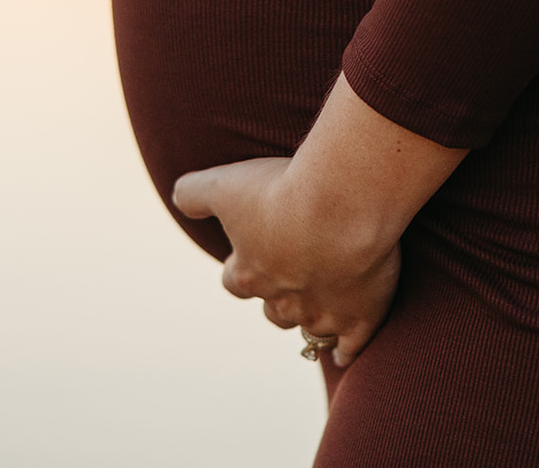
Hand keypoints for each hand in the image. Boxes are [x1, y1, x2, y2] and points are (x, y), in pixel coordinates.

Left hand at [170, 75, 467, 366]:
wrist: (340, 203)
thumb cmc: (281, 190)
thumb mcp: (225, 184)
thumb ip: (194, 193)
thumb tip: (179, 198)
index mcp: (248, 272)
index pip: (235, 281)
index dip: (243, 269)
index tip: (254, 256)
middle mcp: (281, 300)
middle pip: (273, 310)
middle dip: (280, 297)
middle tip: (294, 279)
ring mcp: (322, 313)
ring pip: (310, 330)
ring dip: (312, 322)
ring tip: (321, 315)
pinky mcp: (360, 316)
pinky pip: (349, 346)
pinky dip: (345, 351)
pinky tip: (343, 353)